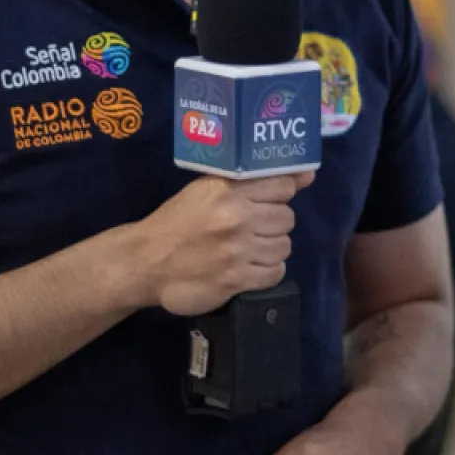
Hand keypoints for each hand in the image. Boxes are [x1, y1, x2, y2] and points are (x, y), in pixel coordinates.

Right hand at [123, 172, 314, 316]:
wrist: (146, 261)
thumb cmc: (179, 221)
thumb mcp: (208, 190)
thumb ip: (254, 180)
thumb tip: (309, 174)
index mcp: (228, 190)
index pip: (284, 186)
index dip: (279, 195)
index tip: (265, 203)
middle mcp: (236, 217)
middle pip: (287, 218)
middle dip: (273, 224)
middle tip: (251, 228)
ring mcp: (237, 250)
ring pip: (284, 246)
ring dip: (270, 249)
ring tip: (247, 249)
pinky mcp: (236, 279)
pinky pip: (275, 273)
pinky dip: (266, 271)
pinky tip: (247, 267)